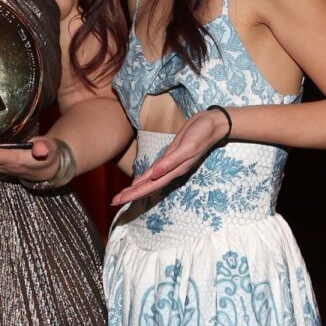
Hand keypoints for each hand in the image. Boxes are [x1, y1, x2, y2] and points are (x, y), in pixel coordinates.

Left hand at [111, 109, 230, 205]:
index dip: (134, 193)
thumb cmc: (201, 134)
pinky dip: (144, 177)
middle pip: (147, 186)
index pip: (150, 186)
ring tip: (122, 195)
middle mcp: (170, 170)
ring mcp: (170, 164)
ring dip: (135, 188)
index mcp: (174, 170)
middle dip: (131, 194)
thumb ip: (171, 162)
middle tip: (114, 201)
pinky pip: (154, 170)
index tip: (119, 200)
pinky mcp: (170, 156)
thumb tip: (154, 174)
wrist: (212, 124)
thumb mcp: (187, 147)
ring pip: (149, 180)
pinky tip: (137, 182)